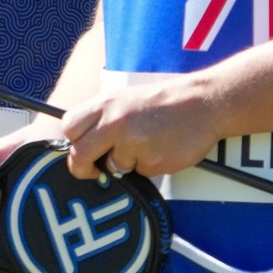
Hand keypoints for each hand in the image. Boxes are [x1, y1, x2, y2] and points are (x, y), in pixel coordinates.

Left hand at [59, 77, 221, 181]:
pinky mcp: (153, 162)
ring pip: (114, 168)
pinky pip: (141, 174)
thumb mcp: (124, 99)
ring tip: (147, 143)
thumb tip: (81, 145)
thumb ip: (101, 118)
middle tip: (95, 170)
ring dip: (126, 164)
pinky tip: (161, 148)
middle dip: (84, 168)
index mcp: (105, 104)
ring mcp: (133, 143)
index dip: (72, 143)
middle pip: (80, 155)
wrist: (203, 102)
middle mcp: (115, 122)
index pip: (69, 128)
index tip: (81, 150)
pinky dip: (149, 167)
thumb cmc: (161, 102)